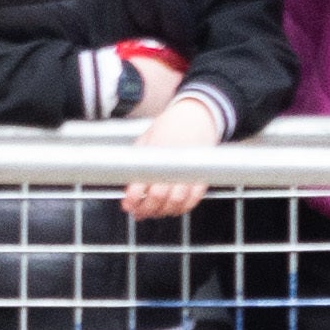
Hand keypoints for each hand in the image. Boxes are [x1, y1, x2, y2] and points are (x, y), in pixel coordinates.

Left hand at [123, 87, 228, 222]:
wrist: (197, 117)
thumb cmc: (168, 127)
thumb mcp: (145, 141)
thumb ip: (137, 162)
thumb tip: (128, 187)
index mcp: (156, 155)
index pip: (141, 186)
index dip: (132, 200)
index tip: (127, 206)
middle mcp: (174, 165)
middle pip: (158, 198)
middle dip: (145, 209)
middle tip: (138, 213)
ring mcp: (190, 171)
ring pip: (176, 203)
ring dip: (162, 212)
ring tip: (153, 212)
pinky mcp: (203, 176)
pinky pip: (193, 200)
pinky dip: (182, 208)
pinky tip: (172, 208)